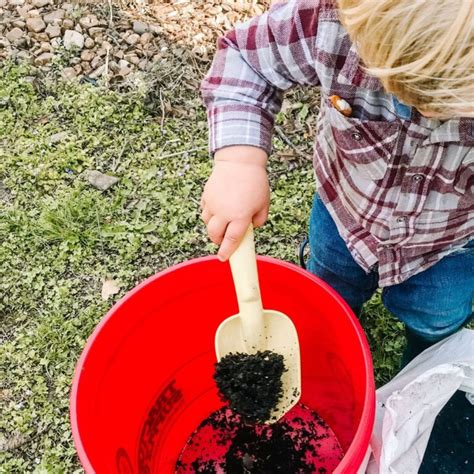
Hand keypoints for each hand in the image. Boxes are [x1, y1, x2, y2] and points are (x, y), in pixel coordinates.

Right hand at [201, 146, 269, 260]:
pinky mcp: (206, 196)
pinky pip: (204, 210)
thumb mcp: (264, 203)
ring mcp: (213, 204)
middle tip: (223, 240)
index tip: (223, 258)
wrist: (240, 160)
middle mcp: (224, 212)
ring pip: (207, 223)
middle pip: (214, 235)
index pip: (232, 240)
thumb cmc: (254, 181)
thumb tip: (252, 227)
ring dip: (213, 227)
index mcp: (240, 216)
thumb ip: (260, 219)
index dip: (227, 252)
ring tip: (222, 222)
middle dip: (218, 241)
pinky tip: (218, 209)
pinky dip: (209, 213)